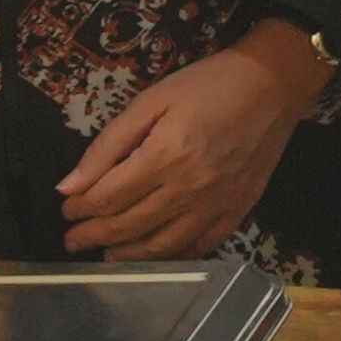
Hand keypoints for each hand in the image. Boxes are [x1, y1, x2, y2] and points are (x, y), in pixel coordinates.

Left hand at [59, 23, 324, 258]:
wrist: (274, 84)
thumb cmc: (208, 84)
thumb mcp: (151, 100)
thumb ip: (108, 144)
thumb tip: (70, 186)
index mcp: (165, 155)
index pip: (108, 197)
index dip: (79, 207)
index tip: (66, 208)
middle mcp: (189, 187)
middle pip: (128, 225)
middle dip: (92, 235)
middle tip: (73, 239)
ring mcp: (215, 204)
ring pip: (161, 245)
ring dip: (126, 254)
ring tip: (105, 254)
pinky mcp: (237, 210)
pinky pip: (199, 246)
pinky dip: (172, 256)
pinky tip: (154, 254)